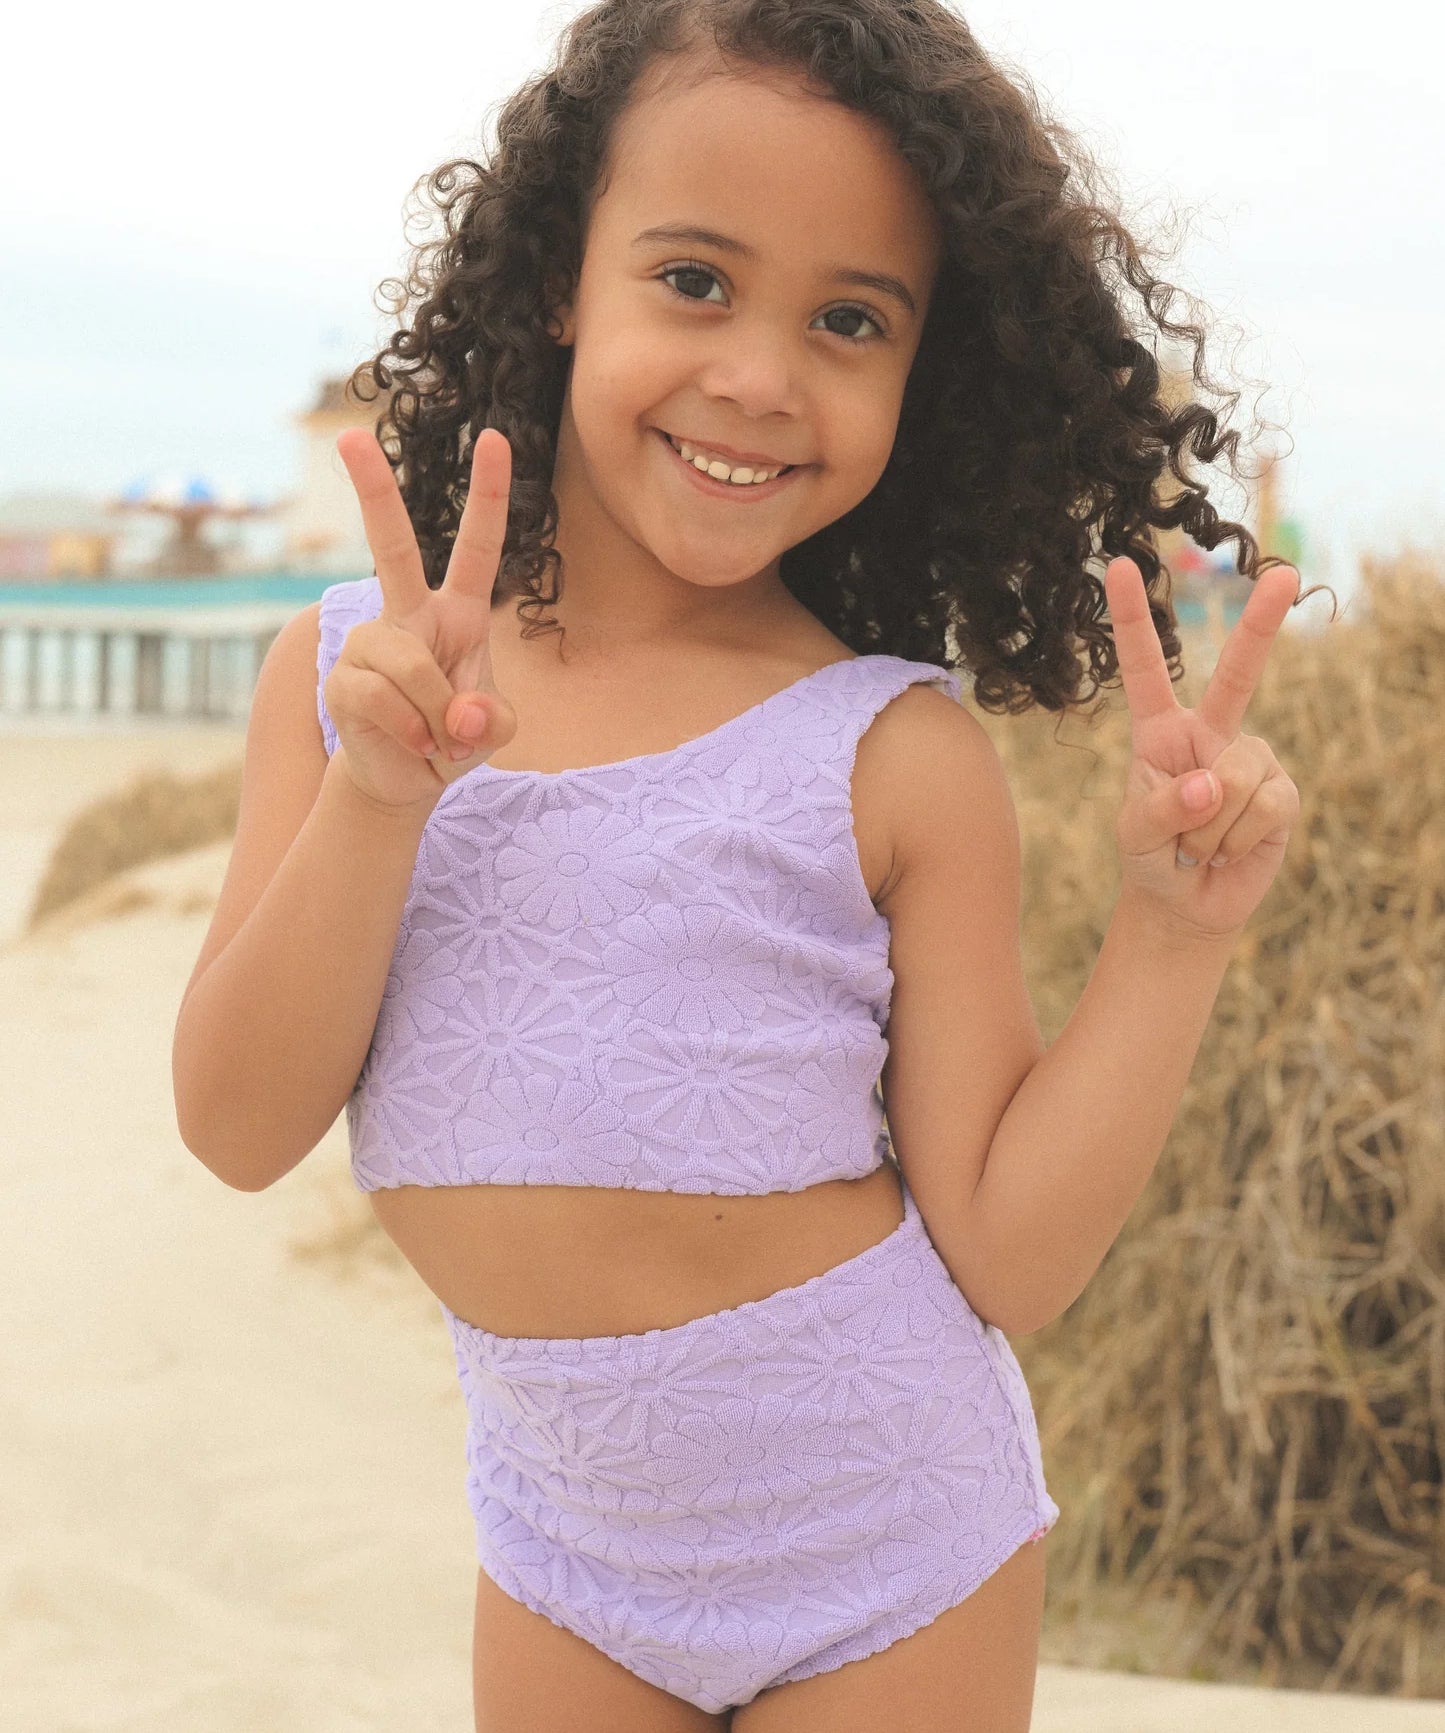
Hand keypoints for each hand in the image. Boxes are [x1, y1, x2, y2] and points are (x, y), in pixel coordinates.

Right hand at [324, 427, 517, 812]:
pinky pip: (382, 696)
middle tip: (350, 434)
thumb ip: (491, 719)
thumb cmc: (454, 739)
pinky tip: (416, 745)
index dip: (488, 494)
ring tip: (440, 740)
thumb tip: (457, 715)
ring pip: (408, 662)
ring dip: (436, 713)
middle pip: (390, 545)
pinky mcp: (342, 679)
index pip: (477, 546)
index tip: (494, 437)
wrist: (406, 778)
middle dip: (372, 489)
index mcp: (456, 611)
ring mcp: (369, 643)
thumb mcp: (493, 731)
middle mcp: (408, 615)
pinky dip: (412, 730)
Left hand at [1105, 555, 1301, 942]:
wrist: (1188, 902)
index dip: (1129, 618)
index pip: (1145, 668)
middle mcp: (1211, 732)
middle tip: (1282, 577)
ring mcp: (1251, 757)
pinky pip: (1262, 807)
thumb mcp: (1134, 836)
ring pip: (1237, 775)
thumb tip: (1209, 787)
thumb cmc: (1151, 858)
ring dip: (1209, 828)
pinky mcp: (1281, 791)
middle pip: (1240, 674)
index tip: (1117, 565)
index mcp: (1161, 730)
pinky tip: (1227, 849)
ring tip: (1198, 845)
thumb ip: (1159, 810)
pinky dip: (1235, 839)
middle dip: (1262, 625)